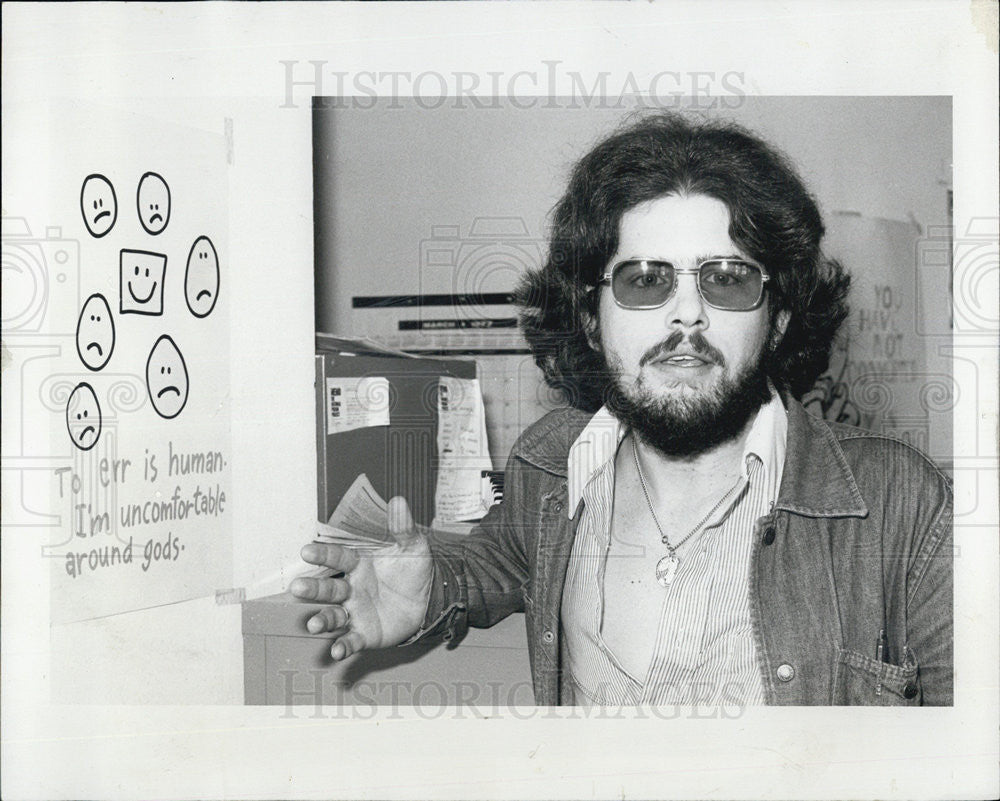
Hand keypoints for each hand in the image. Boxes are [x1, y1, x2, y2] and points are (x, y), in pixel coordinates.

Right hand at [289, 497, 432, 659]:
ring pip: (334, 615)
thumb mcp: (412, 547)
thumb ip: (403, 528)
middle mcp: (352, 587)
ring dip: (322, 619)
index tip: (306, 550)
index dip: (322, 554)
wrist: (427, 600)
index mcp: (359, 563)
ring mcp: (356, 611)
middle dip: (312, 588)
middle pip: (328, 587)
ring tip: (313, 624)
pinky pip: (351, 639)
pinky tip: (337, 651)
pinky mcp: (365, 632)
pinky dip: (343, 646)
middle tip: (297, 587)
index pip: (337, 557)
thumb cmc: (412, 570)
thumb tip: (399, 501)